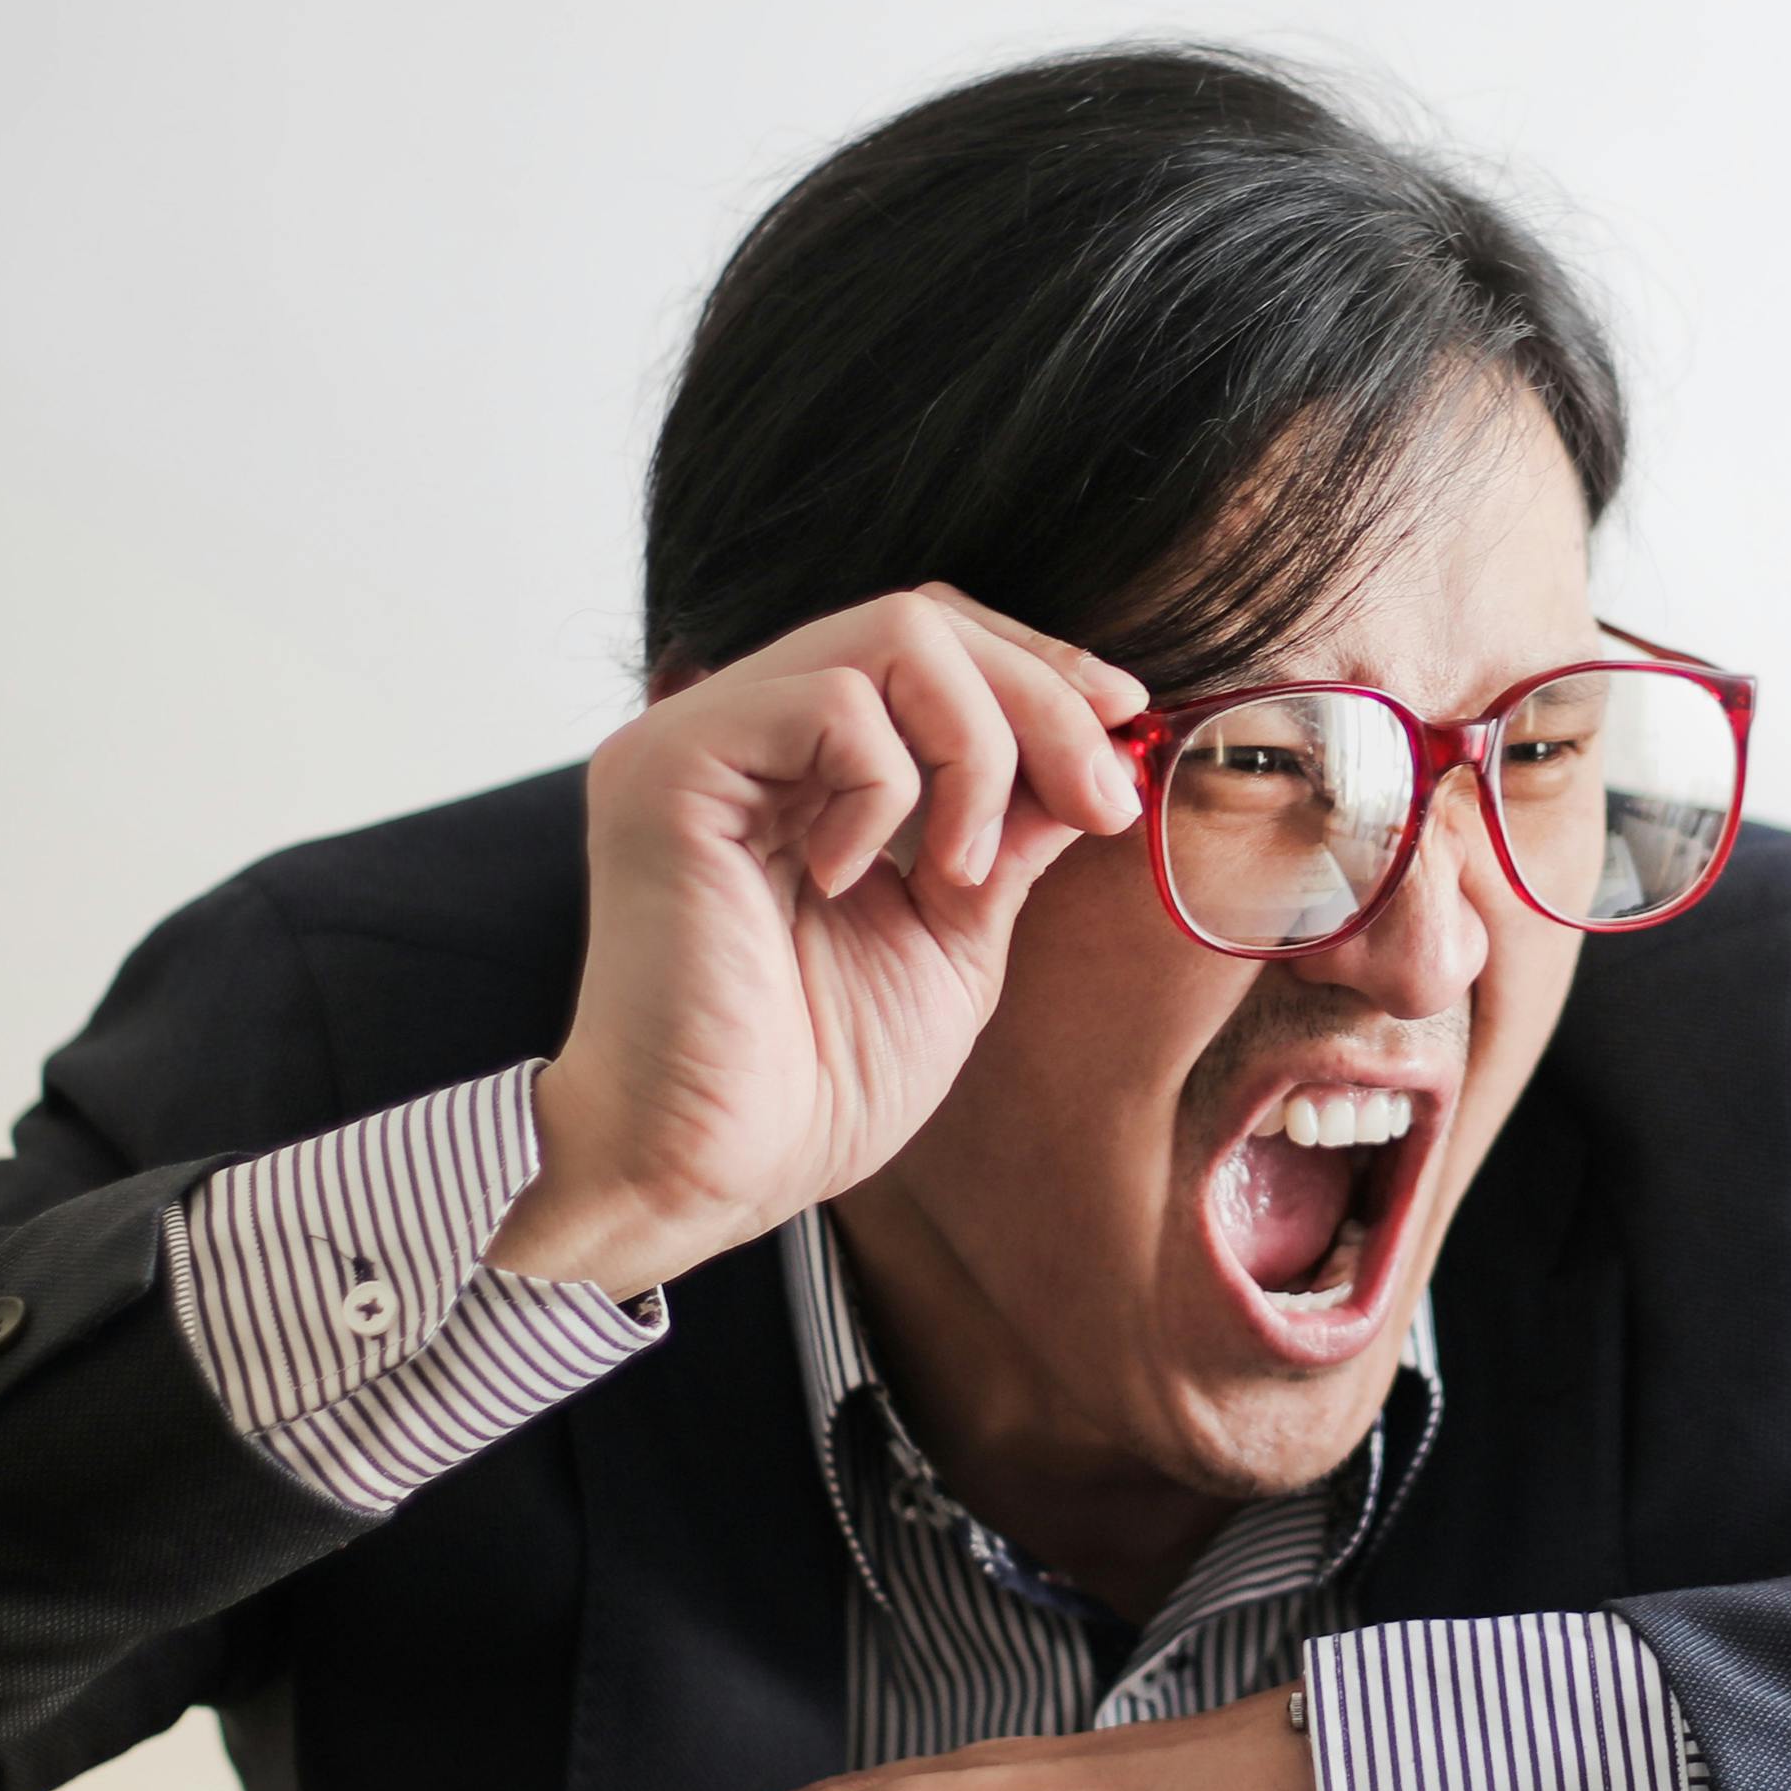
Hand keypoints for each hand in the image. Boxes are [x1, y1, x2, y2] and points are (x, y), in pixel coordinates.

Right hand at [483, 584, 1146, 1298]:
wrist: (712, 1172)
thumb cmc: (813, 1081)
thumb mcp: (953, 935)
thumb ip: (1005, 835)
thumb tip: (1091, 751)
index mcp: (796, 765)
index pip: (926, 644)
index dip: (1035, 666)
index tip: (1122, 722)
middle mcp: (738, 730)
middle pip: (922, 618)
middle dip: (1038, 699)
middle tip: (1098, 800)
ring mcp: (696, 739)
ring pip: (891, 636)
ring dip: (977, 750)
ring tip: (958, 873)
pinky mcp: (668, 769)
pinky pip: (830, 704)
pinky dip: (887, 788)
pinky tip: (855, 879)